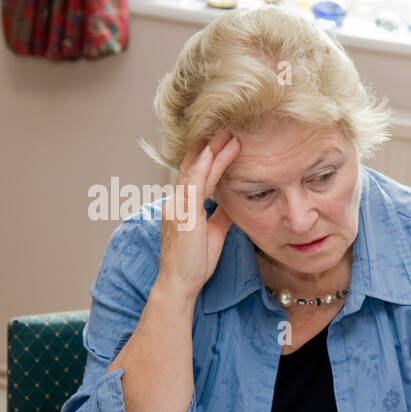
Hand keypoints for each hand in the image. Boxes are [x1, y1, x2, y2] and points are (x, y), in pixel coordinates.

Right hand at [156, 129, 240, 301]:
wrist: (180, 282)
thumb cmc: (195, 262)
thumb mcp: (214, 233)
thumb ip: (221, 215)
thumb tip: (233, 202)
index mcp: (184, 205)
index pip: (198, 176)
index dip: (211, 159)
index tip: (225, 143)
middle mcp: (177, 201)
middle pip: (194, 168)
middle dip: (211, 148)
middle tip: (227, 129)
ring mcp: (177, 206)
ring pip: (194, 171)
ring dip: (211, 152)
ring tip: (227, 135)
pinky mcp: (182, 214)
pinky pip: (193, 185)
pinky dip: (203, 167)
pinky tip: (213, 153)